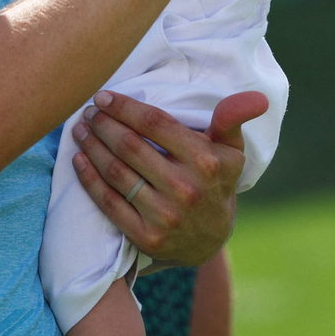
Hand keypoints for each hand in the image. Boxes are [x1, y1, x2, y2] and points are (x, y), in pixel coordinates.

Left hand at [71, 90, 267, 266]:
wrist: (209, 239)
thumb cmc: (216, 181)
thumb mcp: (231, 150)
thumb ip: (233, 119)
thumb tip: (256, 96)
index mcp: (207, 162)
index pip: (156, 124)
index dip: (126, 107)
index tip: (104, 96)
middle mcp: (186, 189)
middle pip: (131, 147)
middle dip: (103, 124)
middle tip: (88, 110)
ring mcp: (165, 216)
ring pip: (116, 172)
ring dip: (92, 147)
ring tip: (80, 129)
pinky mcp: (146, 237)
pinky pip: (109, 202)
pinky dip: (89, 179)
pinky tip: (78, 160)